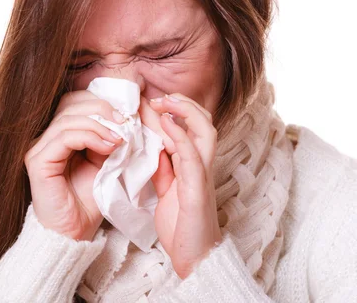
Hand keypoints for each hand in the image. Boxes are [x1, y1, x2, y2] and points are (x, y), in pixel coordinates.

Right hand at [24, 90, 124, 240]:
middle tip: (125, 121)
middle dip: (102, 108)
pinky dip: (90, 136)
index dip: (101, 103)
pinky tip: (109, 147)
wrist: (75, 232)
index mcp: (61, 135)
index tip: (127, 115)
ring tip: (120, 138)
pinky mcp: (38, 161)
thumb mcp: (106, 162)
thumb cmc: (89, 201)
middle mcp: (46, 138)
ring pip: (69, 118)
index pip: (76, 102)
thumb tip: (125, 119)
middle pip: (71, 104)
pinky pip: (65, 137)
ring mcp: (39, 148)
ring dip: (100, 124)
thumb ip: (109, 139)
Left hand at [147, 93, 222, 278]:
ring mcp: (202, 176)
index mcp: (194, 165)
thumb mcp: (167, 191)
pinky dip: (181, 138)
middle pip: (205, 122)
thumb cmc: (183, 226)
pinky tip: (167, 126)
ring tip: (164, 102)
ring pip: (205, 133)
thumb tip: (153, 148)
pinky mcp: (197, 191)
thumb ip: (163, 169)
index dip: (176, 110)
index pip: (192, 127)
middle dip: (184, 103)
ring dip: (185, 113)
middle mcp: (202, 166)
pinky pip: (192, 158)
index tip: (151, 100)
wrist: (194, 259)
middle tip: (158, 96)